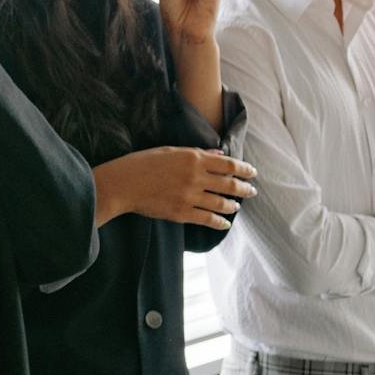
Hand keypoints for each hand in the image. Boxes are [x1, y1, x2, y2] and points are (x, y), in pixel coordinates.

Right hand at [95, 147, 256, 227]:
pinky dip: (219, 222)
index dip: (244, 169)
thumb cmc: (142, 163)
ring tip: (236, 206)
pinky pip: (207, 219)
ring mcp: (189, 197)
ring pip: (221, 203)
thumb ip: (196, 152)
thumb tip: (218, 154)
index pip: (228, 165)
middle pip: (229, 184)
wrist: (122, 184)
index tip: (252, 172)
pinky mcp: (182, 213)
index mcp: (193, 158)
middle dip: (244, 188)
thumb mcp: (169, 150)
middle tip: (252, 191)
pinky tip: (224, 223)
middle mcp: (195, 177)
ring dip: (233, 205)